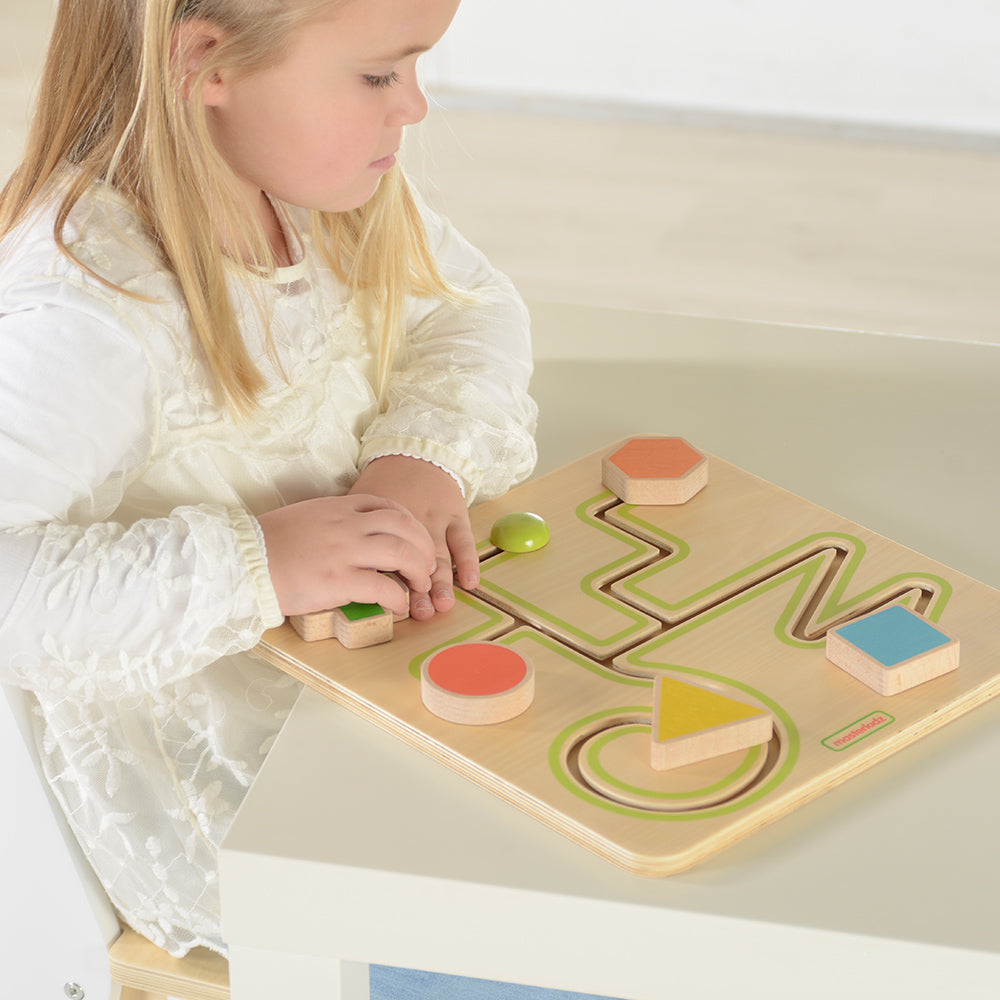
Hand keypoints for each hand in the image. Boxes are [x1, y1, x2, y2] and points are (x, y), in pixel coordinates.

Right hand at [257, 494, 435, 617]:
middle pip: (405, 527)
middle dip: (423, 547)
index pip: (389, 506)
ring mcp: (345, 551)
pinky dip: (398, 597)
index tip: (415, 541)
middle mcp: (347, 525)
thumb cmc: (269, 544)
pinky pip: (383, 586)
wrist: (243, 561)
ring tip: (419, 586)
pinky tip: (397, 605)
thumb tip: (355, 532)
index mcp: (339, 507)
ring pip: (401, 552)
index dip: (410, 524)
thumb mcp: (307, 517)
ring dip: (418, 570)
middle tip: (426, 566)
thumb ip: (335, 521)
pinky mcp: (339, 581)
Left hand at [350, 456, 479, 620]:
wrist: (409, 454)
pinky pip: (463, 539)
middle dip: (416, 586)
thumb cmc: (378, 485)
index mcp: (375, 520)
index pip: (378, 555)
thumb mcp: (353, 507)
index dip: (383, 580)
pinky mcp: (453, 514)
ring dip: (441, 580)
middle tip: (419, 611)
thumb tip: (326, 566)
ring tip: (441, 604)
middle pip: (410, 557)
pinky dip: (467, 560)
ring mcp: (433, 517)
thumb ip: (344, 533)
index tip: (385, 602)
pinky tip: (470, 581)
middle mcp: (406, 520)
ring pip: (438, 552)